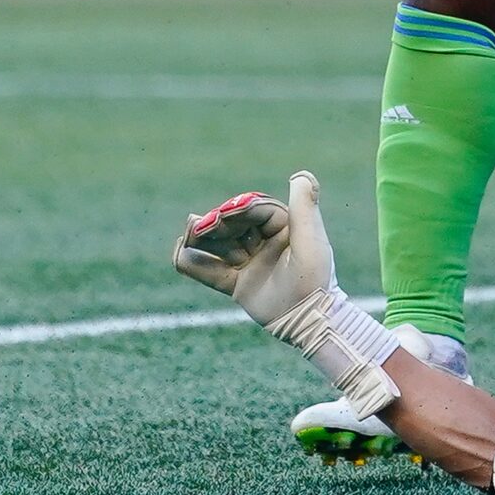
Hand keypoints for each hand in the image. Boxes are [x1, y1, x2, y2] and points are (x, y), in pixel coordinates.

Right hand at [173, 171, 334, 330]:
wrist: (308, 320)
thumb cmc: (314, 278)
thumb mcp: (311, 240)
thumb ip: (304, 208)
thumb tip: (300, 174)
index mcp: (284, 228)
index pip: (257, 211)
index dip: (239, 210)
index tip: (224, 213)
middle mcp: (266, 243)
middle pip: (235, 227)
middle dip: (217, 224)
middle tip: (199, 225)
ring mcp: (250, 264)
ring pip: (220, 247)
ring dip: (202, 240)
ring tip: (188, 234)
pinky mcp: (238, 285)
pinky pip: (211, 272)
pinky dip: (193, 264)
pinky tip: (180, 254)